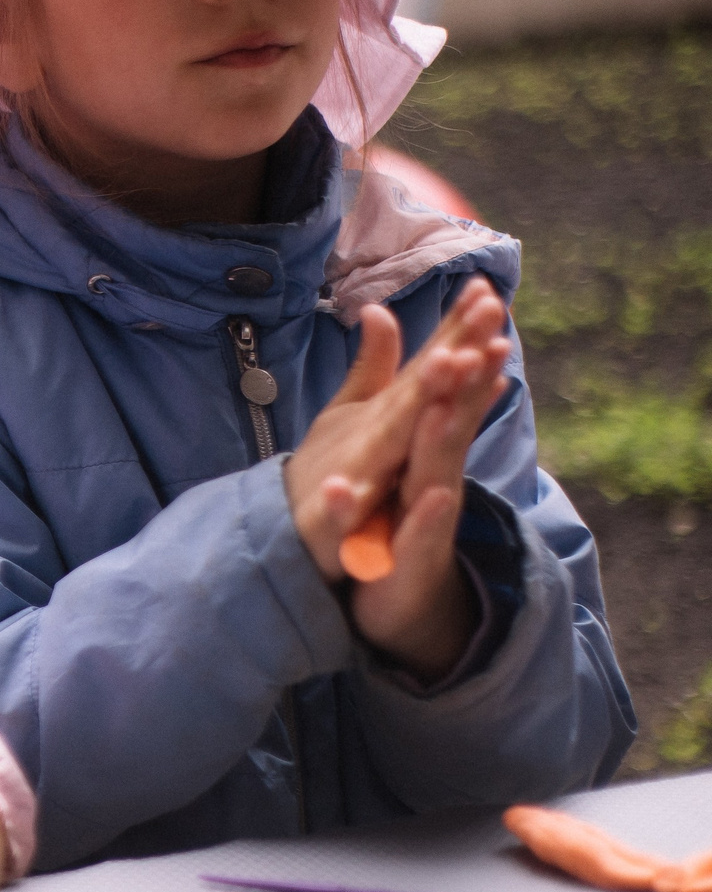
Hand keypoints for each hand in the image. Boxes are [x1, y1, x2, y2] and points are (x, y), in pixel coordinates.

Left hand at [282, 280, 510, 680]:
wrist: (403, 599)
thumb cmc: (402, 520)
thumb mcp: (406, 455)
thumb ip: (416, 403)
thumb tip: (441, 351)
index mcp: (429, 447)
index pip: (450, 387)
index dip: (466, 341)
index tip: (484, 293)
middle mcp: (439, 476)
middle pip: (456, 420)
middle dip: (470, 380)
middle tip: (489, 335)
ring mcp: (428, 518)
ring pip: (439, 472)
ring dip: (446, 439)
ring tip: (445, 408)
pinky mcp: (410, 559)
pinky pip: (414, 538)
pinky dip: (416, 519)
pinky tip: (425, 498)